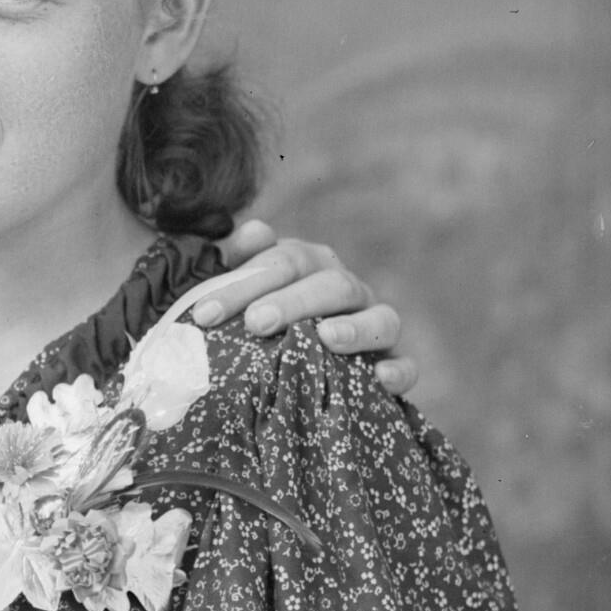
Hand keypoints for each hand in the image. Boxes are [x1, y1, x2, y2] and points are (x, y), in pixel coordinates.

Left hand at [187, 222, 421, 403]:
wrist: (277, 375)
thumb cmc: (247, 332)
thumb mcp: (236, 298)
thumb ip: (237, 263)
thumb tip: (255, 231)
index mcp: (307, 266)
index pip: (282, 262)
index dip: (243, 284)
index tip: (204, 314)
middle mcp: (344, 290)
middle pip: (330, 285)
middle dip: (292, 302)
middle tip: (256, 323)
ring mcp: (373, 325)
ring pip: (380, 318)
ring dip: (355, 328)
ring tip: (326, 338)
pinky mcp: (393, 363)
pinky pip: (407, 364)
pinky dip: (398, 370)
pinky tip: (380, 378)